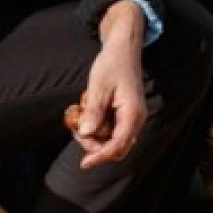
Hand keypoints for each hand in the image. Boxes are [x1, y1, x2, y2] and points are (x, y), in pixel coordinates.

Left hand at [76, 3, 146, 168]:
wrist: (123, 48)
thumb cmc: (113, 63)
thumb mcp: (99, 86)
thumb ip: (94, 111)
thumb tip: (86, 133)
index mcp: (132, 114)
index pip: (118, 145)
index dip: (100, 156)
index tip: (84, 164)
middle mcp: (135, 119)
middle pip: (117, 148)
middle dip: (96, 146)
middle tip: (77, 130)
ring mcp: (130, 118)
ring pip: (113, 141)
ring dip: (95, 137)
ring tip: (80, 119)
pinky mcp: (124, 114)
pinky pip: (110, 130)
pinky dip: (98, 128)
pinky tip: (87, 114)